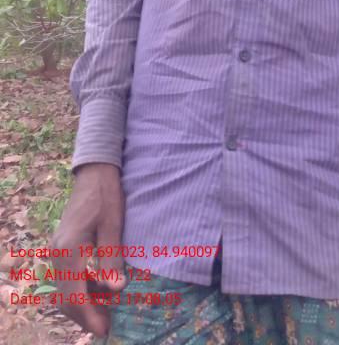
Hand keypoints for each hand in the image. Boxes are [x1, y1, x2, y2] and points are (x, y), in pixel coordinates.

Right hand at [50, 163, 125, 336]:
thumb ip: (112, 257)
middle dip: (85, 315)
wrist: (95, 173)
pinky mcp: (63, 246)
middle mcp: (58, 252)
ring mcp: (58, 249)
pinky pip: (68, 276)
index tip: (103, 330)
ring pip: (65, 288)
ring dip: (83, 304)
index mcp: (70, 249)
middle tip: (107, 327)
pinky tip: (100, 290)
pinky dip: (81, 288)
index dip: (89, 316)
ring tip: (106, 312)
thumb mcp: (113, 225)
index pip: (75, 294)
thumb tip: (115, 289)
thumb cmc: (106, 195)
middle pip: (66, 297)